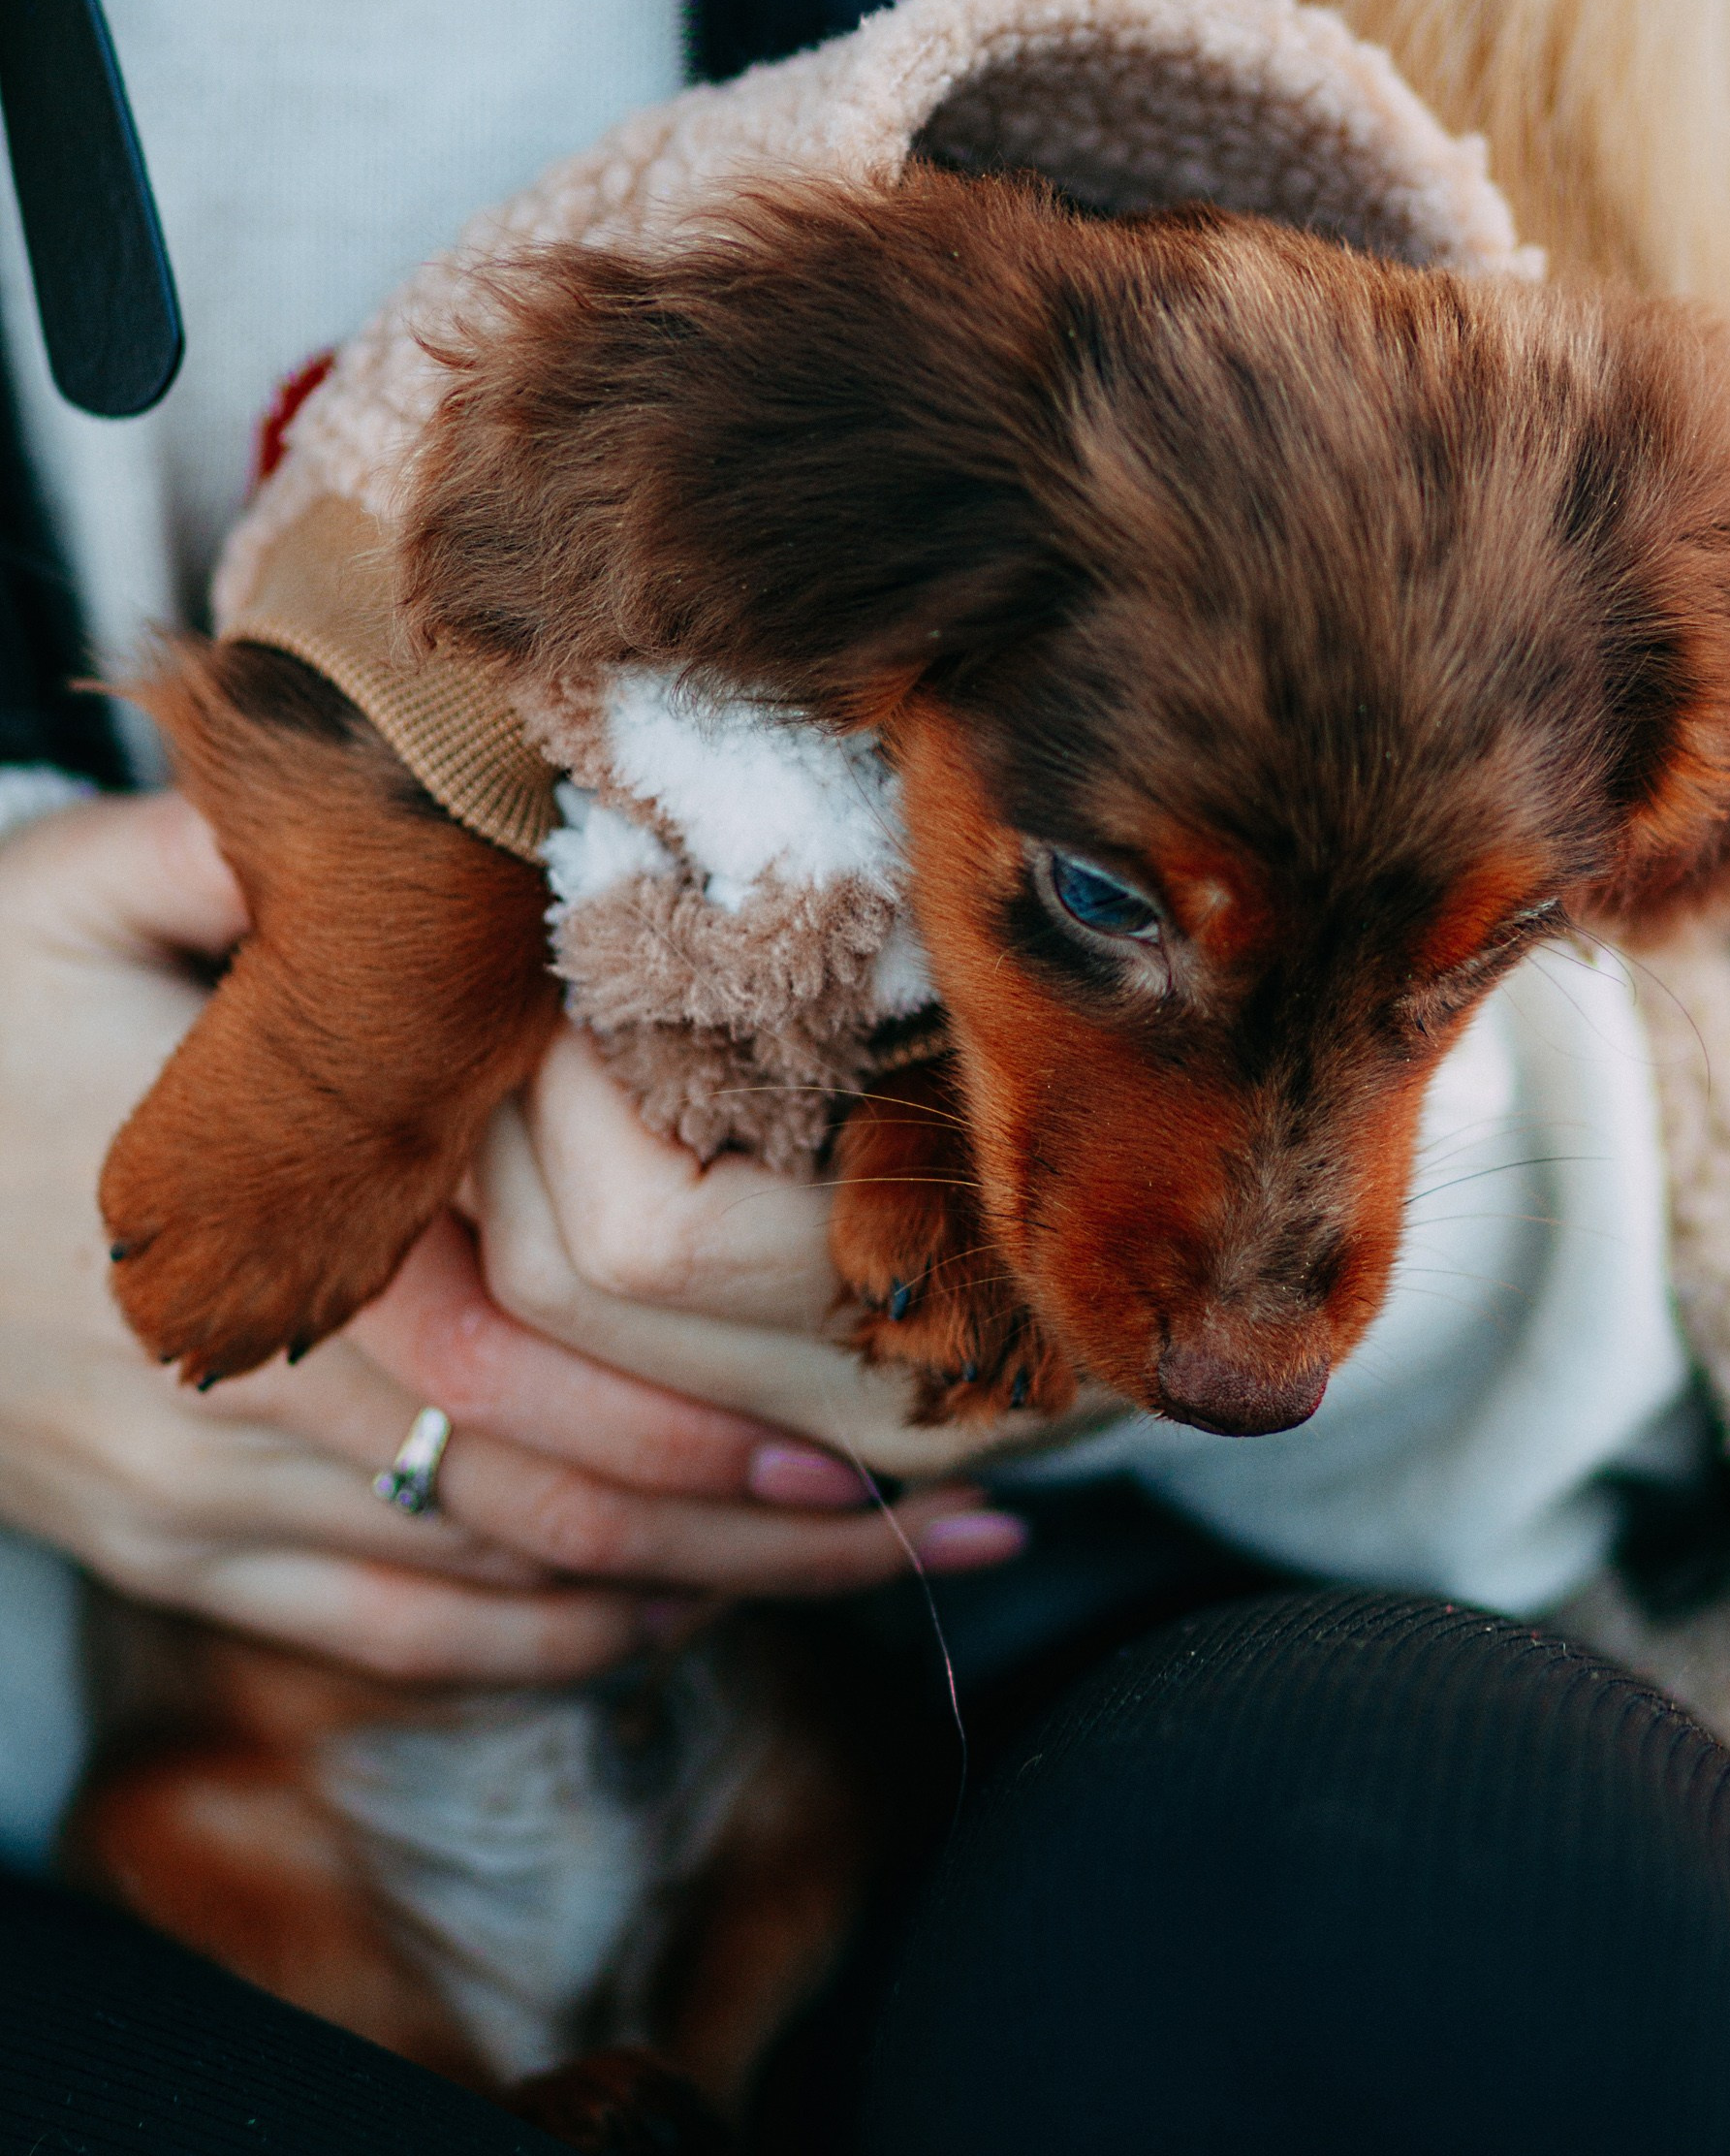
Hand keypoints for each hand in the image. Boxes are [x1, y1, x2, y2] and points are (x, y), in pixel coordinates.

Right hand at [0, 794, 1023, 1685]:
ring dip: (674, 1596)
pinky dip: (527, 1645)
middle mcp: (224, 1397)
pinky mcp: (163, 1551)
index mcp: (238, 1227)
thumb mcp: (75, 889)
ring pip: (467, 1590)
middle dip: (746, 1530)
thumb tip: (439, 796)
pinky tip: (658, 1617)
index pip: (507, 1368)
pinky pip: (370, 1634)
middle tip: (932, 1525)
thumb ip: (255, 854)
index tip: (861, 1424)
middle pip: (528, 1504)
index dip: (692, 1420)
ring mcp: (187, 1500)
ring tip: (858, 1580)